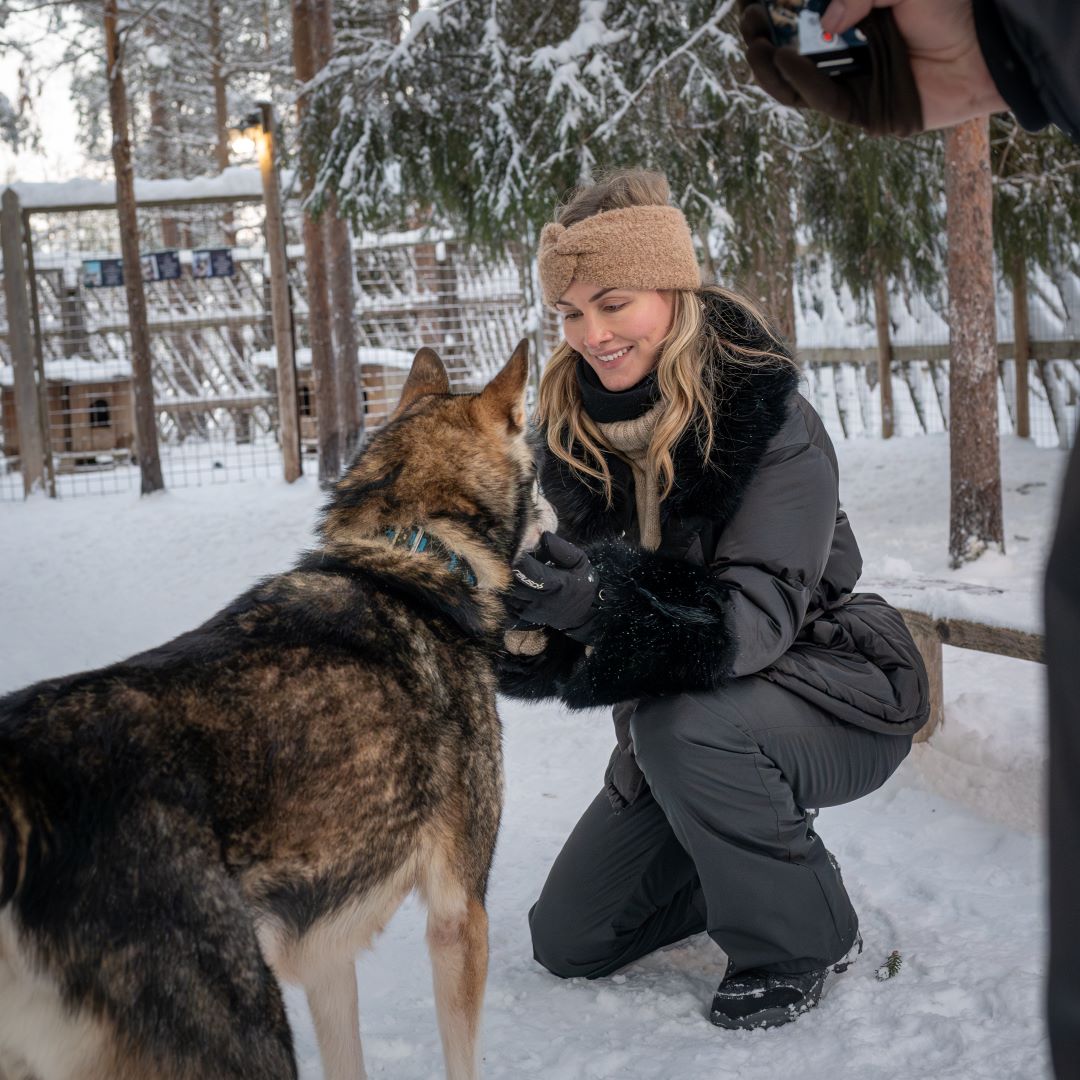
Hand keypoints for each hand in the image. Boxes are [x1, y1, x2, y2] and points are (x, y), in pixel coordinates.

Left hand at [507, 532, 597, 633]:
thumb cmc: (579, 583)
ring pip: (505, 592)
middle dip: (507, 566)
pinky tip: (510, 581)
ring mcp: (528, 611)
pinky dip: (503, 591)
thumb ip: (561, 550)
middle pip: (512, 582)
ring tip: (510, 567)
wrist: (580, 613)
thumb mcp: (579, 562)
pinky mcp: (520, 617)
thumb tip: (543, 536)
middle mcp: (539, 601)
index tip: (515, 545)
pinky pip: (503, 603)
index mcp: (555, 585)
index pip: (528, 571)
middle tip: (507, 554)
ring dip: (504, 578)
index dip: (518, 557)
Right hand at [738, 0, 1006, 134]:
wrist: (988, 47)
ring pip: (796, 82)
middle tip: (746, 22)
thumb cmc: (951, 7)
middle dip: (763, 38)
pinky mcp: (861, 111)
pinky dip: (801, 81)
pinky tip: (783, 59)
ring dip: (770, 64)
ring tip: (754, 43)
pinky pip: (822, 99)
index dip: (773, 13)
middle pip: (790, 52)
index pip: (801, 19)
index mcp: (852, 20)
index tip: (749, 3)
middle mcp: (847, 53)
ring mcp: (851, 83)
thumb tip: (824, 25)